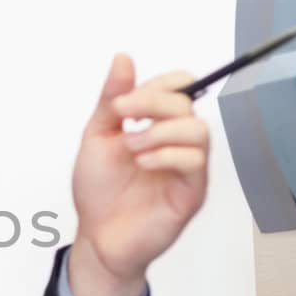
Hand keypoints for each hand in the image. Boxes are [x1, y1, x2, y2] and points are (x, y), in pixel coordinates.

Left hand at [68, 54, 208, 295]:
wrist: (97, 236)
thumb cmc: (99, 191)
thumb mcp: (97, 137)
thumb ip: (112, 100)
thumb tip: (123, 58)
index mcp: (158, 125)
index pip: (179, 87)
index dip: (158, 85)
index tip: (123, 103)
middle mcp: (177, 142)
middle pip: (188, 103)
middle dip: (153, 104)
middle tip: (124, 118)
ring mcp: (187, 168)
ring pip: (198, 130)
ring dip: (160, 132)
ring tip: (132, 148)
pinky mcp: (192, 192)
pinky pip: (195, 162)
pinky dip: (167, 156)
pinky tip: (143, 164)